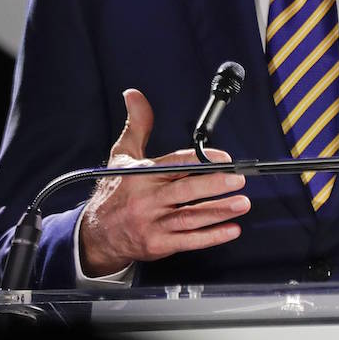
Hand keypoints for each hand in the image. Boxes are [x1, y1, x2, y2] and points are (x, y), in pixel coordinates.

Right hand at [79, 88, 250, 275]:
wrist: (96, 234)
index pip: (174, 164)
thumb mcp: (122, 156)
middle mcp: (147, 199)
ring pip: (190, 216)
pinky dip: (211, 236)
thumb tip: (134, 95)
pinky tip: (231, 229)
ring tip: (241, 204)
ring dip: (218, 211)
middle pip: (185, 190)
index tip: (224, 158)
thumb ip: (137, 125)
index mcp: (141, 175)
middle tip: (238, 180)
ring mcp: (153, 223)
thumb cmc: (114, 191)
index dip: (200, 161)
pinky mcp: (158, 244)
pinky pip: (188, 240)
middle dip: (214, 184)